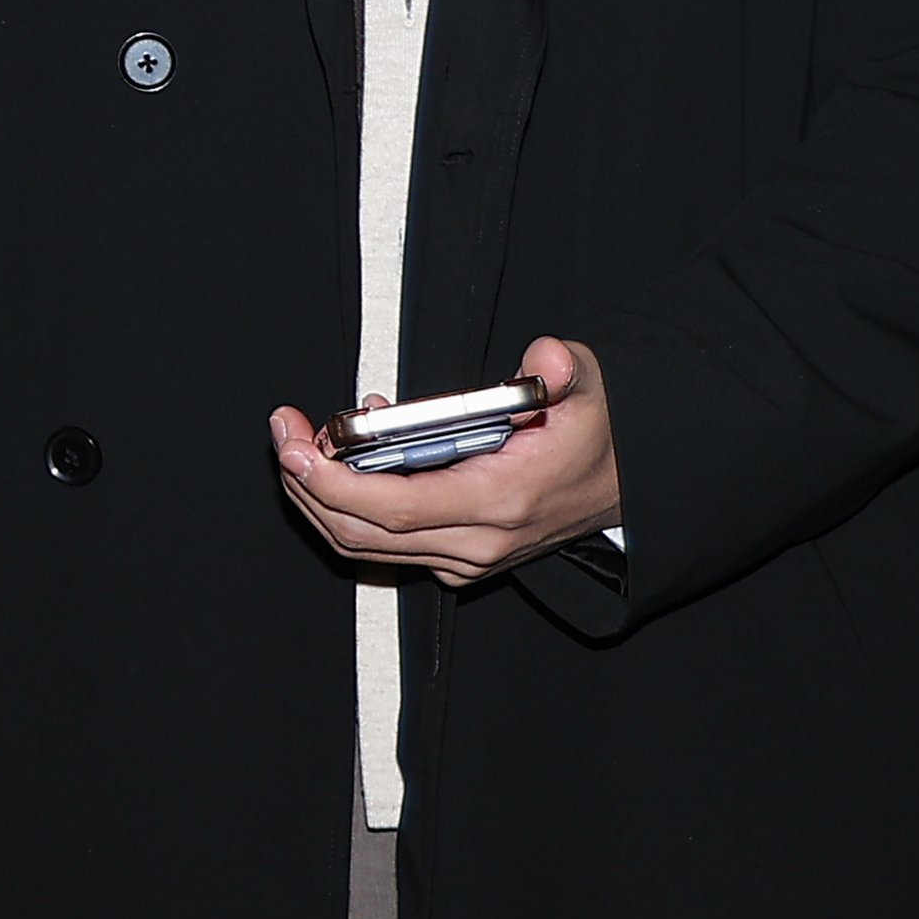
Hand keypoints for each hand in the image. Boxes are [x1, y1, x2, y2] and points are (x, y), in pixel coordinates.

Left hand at [270, 337, 621, 585]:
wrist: (634, 483)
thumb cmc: (598, 432)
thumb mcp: (590, 386)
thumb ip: (562, 370)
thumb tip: (544, 358)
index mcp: (502, 502)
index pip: (394, 509)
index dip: (333, 482)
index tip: (294, 446)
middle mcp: (478, 543)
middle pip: (362, 532)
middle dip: (306, 483)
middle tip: (284, 428)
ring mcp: (467, 558)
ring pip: (364, 544)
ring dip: (319, 496)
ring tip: (305, 437)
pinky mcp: (458, 559)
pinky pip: (384, 544)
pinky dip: (349, 506)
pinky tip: (348, 454)